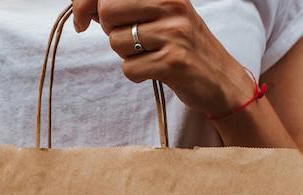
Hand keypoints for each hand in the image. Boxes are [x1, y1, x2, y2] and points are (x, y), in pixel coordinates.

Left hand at [70, 0, 254, 116]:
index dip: (84, 3)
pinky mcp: (173, 62)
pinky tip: (156, 70)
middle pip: (107, 13)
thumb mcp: (160, 14)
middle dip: (111, 31)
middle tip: (133, 39)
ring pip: (116, 43)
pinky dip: (137, 74)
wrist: (221, 80)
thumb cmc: (183, 45)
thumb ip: (124, 6)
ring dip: (127, 55)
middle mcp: (171, 4)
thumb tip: (82, 8)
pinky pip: (129, 69)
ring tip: (152, 55)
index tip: (81, 19)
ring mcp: (174, 33)